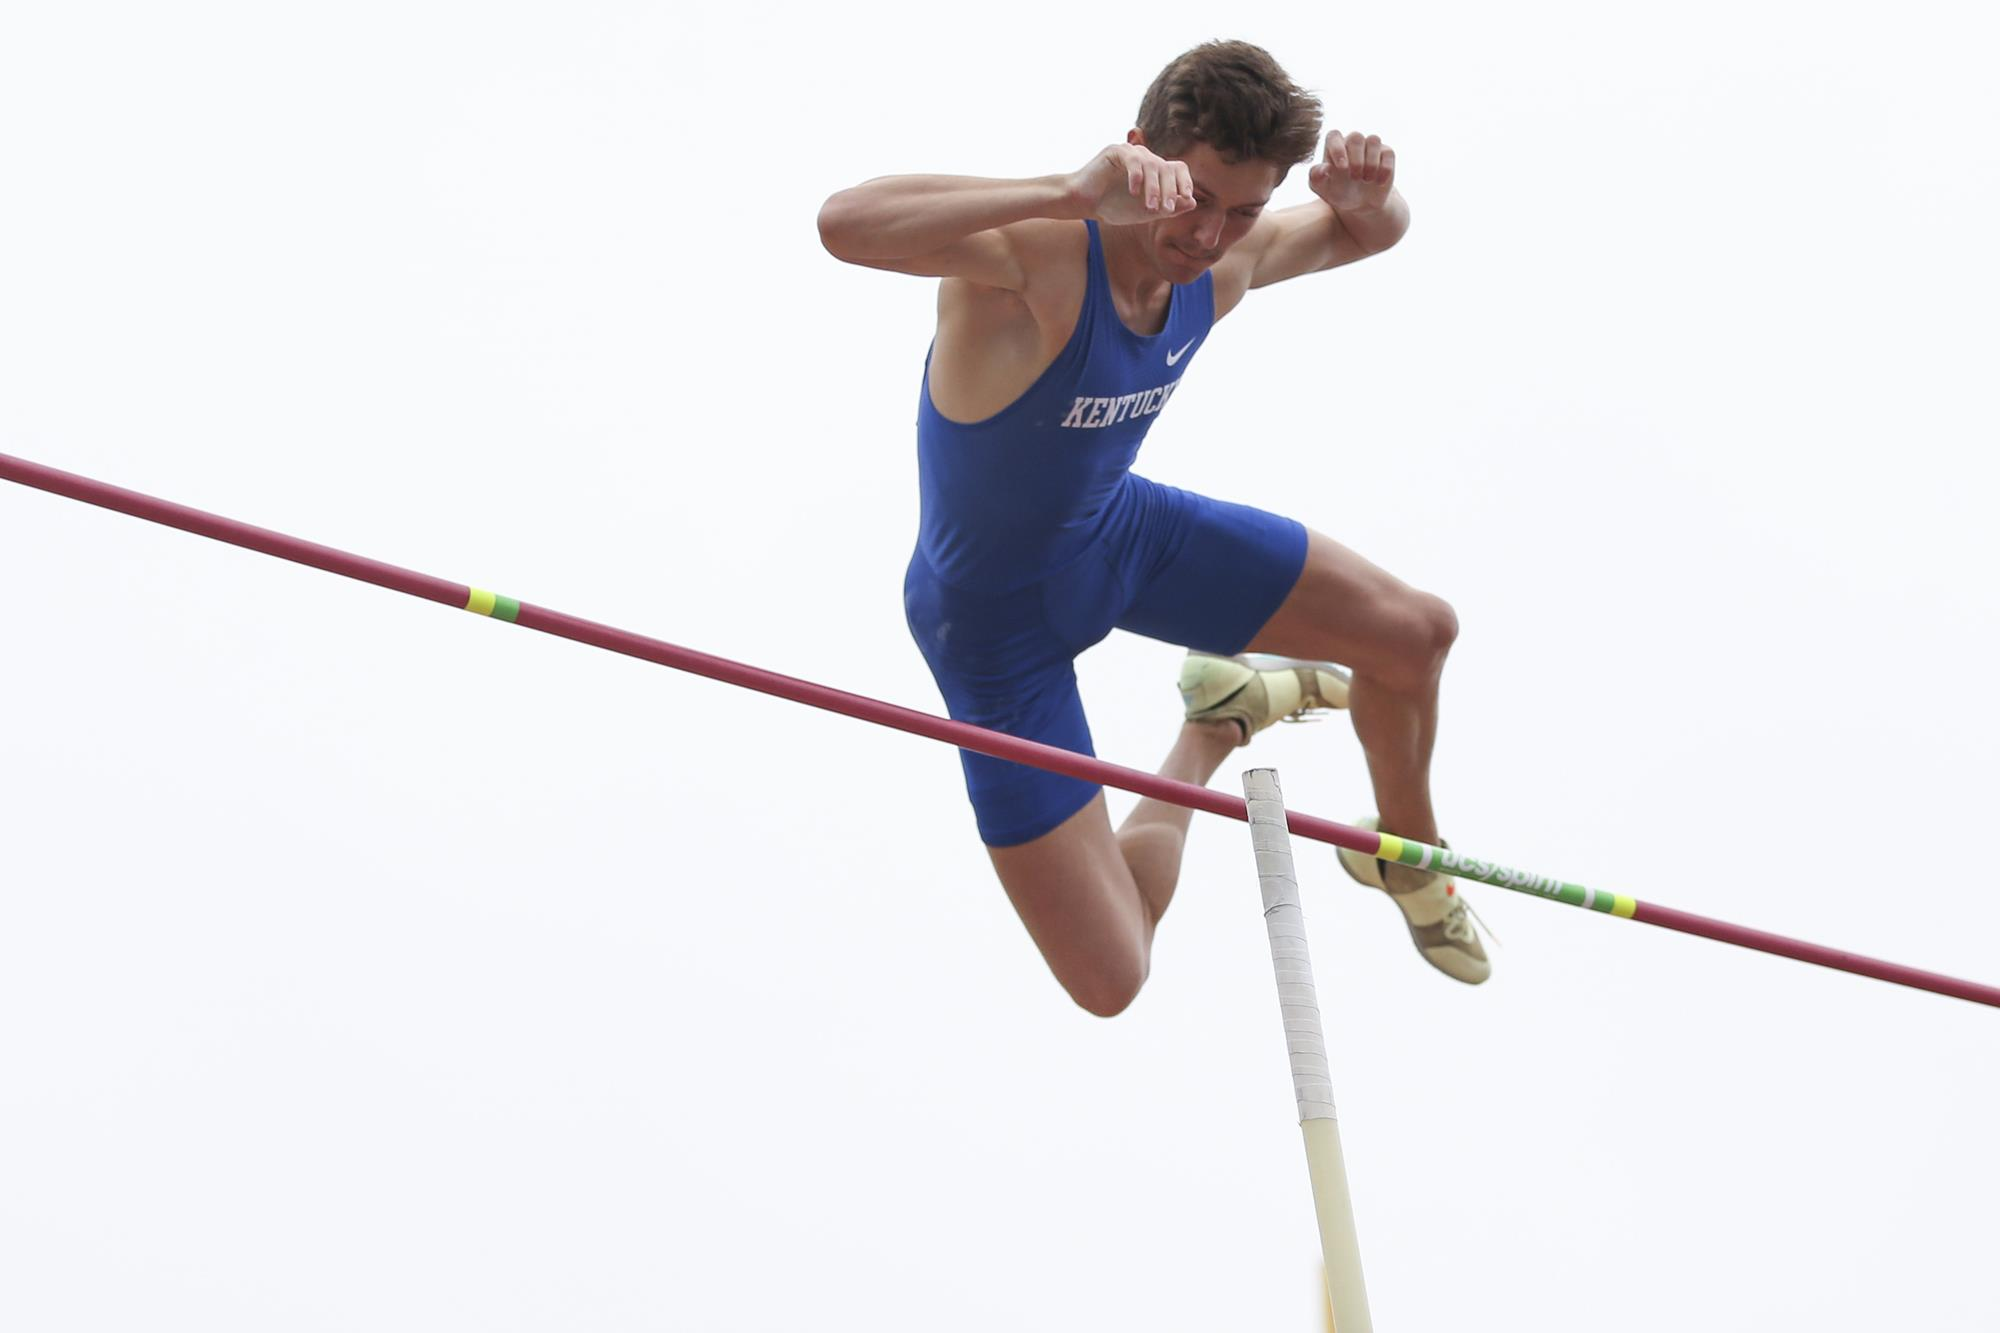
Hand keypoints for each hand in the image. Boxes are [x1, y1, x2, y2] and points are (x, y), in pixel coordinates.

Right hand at [1066, 142, 1196, 225]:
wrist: (1083, 204)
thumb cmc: (1112, 208)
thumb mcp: (1145, 213)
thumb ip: (1168, 208)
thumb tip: (1193, 202)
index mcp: (1154, 171)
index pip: (1178, 169)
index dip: (1185, 183)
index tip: (1185, 199)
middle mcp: (1145, 158)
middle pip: (1168, 167)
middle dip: (1170, 190)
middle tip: (1167, 209)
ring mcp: (1131, 152)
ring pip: (1153, 165)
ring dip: (1154, 188)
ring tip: (1150, 207)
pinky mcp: (1116, 151)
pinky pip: (1134, 160)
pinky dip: (1137, 177)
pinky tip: (1133, 193)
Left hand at [1308, 130, 1396, 212]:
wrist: (1359, 204)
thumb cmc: (1337, 191)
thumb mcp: (1322, 189)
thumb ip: (1316, 177)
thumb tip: (1323, 168)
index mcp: (1334, 146)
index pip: (1334, 135)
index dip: (1338, 149)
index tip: (1342, 168)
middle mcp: (1352, 142)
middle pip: (1356, 137)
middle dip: (1356, 159)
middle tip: (1354, 177)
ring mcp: (1370, 146)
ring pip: (1373, 140)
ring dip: (1370, 163)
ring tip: (1365, 180)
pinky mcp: (1386, 153)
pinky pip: (1388, 153)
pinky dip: (1384, 169)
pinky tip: (1378, 182)